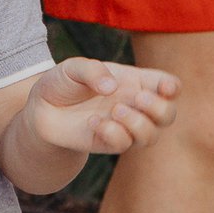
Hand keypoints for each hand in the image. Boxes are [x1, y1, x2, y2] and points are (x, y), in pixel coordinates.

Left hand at [24, 58, 178, 157]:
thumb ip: (92, 70)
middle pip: (169, 115)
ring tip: (115, 110)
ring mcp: (124, 127)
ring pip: (152, 136)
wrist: (41, 109)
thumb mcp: (73, 67)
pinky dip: (113, 133)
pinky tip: (94, 122)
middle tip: (137, 99)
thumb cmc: (63, 84)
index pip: (167, 85)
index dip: (172, 87)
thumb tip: (111, 87)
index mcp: (135, 82)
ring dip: (138, 124)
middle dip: (160, 109)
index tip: (164, 88)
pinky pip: (123, 144)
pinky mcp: (109, 143)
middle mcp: (135, 106)